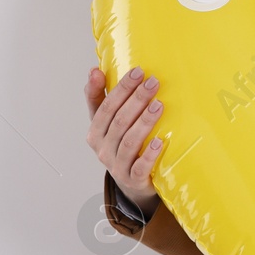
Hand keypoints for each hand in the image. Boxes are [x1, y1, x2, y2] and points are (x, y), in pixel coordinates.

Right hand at [84, 65, 164, 219]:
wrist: (133, 184)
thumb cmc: (121, 146)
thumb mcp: (108, 124)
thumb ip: (101, 99)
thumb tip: (95, 70)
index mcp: (95, 131)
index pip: (105, 107)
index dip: (120, 89)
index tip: (137, 72)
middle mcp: (102, 148)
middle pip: (118, 121)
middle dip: (136, 99)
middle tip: (153, 82)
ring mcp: (116, 165)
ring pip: (128, 141)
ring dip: (144, 122)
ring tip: (159, 106)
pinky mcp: (132, 179)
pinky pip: (139, 167)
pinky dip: (148, 155)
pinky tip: (158, 142)